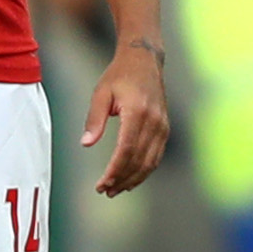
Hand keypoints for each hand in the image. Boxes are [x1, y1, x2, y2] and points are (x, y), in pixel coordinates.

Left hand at [79, 37, 171, 195]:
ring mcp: (162, 126)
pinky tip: (132, 178)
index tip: (102, 184)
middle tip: (105, 191)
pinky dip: (144, 170)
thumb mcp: (101, 93)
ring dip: (134, 179)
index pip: (127, 150)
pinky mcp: (165, 128)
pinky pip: (156, 155)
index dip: (115, 171)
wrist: (145, 60)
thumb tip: (87, 143)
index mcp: (138, 112)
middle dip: (122, 179)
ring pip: (150, 162)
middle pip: (139, 160)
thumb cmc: (120, 75)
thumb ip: (94, 119)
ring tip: (116, 190)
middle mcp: (154, 121)